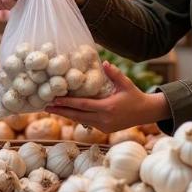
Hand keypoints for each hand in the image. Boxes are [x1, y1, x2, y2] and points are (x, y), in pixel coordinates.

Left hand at [45, 61, 169, 133]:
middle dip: (61, 111)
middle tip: (45, 106)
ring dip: (66, 115)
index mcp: (107, 108)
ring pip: (80, 120)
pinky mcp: (104, 129)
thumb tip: (103, 62)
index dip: (67, 103)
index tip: (54, 99)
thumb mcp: (126, 83)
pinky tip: (66, 112)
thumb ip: (114, 73)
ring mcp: (104, 126)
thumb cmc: (135, 96)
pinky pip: (87, 122)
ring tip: (52, 109)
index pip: (82, 105)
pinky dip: (76, 117)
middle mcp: (104, 120)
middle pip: (77, 116)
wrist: (146, 113)